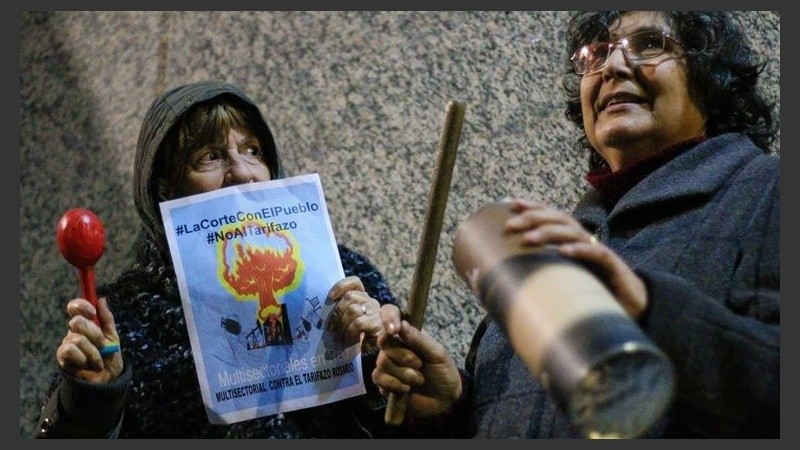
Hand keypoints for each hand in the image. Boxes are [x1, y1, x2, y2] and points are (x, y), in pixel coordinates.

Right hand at [56, 296, 122, 382]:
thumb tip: (101, 299)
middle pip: (76, 322)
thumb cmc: (110, 356)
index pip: (75, 307)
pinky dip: (83, 359)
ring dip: (93, 352)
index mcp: (86, 324)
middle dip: (95, 334)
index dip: (81, 306)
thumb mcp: (113, 336)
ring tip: (98, 361)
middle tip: (102, 345)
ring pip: (77, 339)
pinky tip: (86, 365)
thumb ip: (107, 318)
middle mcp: (74, 332)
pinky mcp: (62, 357)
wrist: (107, 378)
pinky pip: (69, 351)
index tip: (92, 312)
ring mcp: (67, 344)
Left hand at [325, 276, 382, 349]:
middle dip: (336, 312)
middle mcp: (370, 302)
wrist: (375, 354)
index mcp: (363, 298)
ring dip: (341, 325)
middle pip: (350, 296)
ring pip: (352, 309)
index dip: (341, 286)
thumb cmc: (357, 338)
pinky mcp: (377, 324)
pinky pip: (358, 323)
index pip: (355, 283)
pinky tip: (347, 340)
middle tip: (330, 329)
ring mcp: (376, 312)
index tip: (330, 297)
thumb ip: (341, 313)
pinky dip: (349, 332)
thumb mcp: (347, 323)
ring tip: (337, 336)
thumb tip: (324, 310)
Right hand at [372, 304, 461, 417]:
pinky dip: (396, 385)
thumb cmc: (443, 371)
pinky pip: (379, 378)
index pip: (390, 313)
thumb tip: (402, 325)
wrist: (444, 399)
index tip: (395, 329)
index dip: (388, 317)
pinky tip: (407, 389)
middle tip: (420, 364)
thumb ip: (419, 339)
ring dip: (405, 374)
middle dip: (404, 356)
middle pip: (384, 342)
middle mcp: (394, 345)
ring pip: (382, 362)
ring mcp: (387, 363)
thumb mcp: (437, 354)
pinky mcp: (383, 381)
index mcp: (407, 332)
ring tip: (419, 379)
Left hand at [506, 198, 647, 318]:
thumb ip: (540, 275)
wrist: (632, 307)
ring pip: (573, 233)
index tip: (511, 204)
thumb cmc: (593, 293)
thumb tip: (505, 279)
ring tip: (528, 238)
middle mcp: (584, 240)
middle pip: (559, 219)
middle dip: (534, 218)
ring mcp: (598, 251)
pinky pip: (596, 253)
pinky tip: (562, 251)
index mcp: (573, 240)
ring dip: (549, 233)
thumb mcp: (563, 280)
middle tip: (511, 224)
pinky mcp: (612, 266)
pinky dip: (579, 250)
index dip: (534, 207)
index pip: (553, 216)